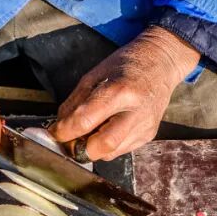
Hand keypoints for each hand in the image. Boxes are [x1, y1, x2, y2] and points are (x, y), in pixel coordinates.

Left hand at [51, 26, 198, 160]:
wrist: (161, 63)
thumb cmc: (125, 65)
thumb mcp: (93, 75)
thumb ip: (74, 103)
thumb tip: (59, 127)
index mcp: (119, 91)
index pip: (84, 121)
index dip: (64, 131)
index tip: (55, 132)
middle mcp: (135, 112)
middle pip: (102, 146)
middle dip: (80, 148)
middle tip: (70, 140)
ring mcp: (144, 126)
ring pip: (110, 153)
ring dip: (93, 148)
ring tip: (90, 131)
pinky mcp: (148, 135)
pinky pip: (120, 150)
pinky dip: (107, 145)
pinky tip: (107, 128)